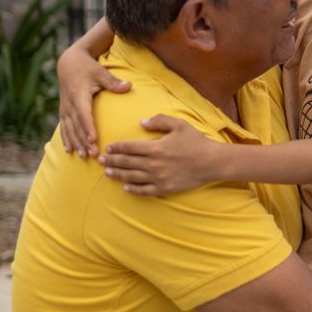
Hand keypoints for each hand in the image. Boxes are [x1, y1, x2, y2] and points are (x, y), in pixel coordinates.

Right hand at [57, 50, 129, 157]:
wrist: (68, 64)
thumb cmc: (87, 68)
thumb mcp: (100, 72)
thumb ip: (113, 81)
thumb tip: (129, 86)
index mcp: (79, 95)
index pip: (84, 114)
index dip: (88, 127)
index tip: (93, 139)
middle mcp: (70, 104)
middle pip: (76, 126)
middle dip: (83, 141)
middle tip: (92, 154)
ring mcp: (65, 108)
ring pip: (69, 129)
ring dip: (76, 143)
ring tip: (83, 156)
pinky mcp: (64, 111)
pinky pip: (64, 127)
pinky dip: (66, 139)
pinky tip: (70, 151)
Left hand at [100, 115, 217, 196]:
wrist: (212, 162)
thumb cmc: (196, 141)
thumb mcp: (179, 124)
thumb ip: (159, 120)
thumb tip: (141, 122)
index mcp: (155, 147)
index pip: (130, 147)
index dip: (117, 147)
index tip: (108, 148)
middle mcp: (154, 164)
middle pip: (127, 162)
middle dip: (112, 161)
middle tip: (100, 161)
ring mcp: (158, 177)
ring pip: (132, 177)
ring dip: (118, 175)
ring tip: (108, 173)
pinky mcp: (165, 188)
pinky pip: (145, 190)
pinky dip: (133, 189)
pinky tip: (126, 187)